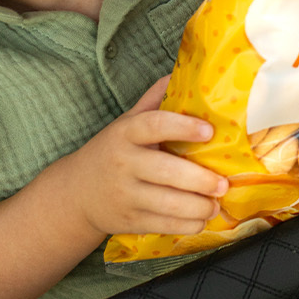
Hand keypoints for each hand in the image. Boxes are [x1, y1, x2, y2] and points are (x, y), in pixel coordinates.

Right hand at [63, 77, 229, 236]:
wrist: (77, 193)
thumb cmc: (111, 152)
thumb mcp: (125, 123)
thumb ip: (152, 101)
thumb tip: (179, 72)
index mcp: (125, 134)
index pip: (154, 125)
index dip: (183, 126)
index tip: (209, 130)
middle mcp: (124, 164)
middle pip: (166, 172)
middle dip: (199, 180)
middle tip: (222, 183)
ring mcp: (126, 195)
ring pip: (167, 204)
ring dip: (198, 207)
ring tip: (215, 204)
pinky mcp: (129, 221)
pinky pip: (164, 225)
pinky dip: (188, 225)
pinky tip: (202, 219)